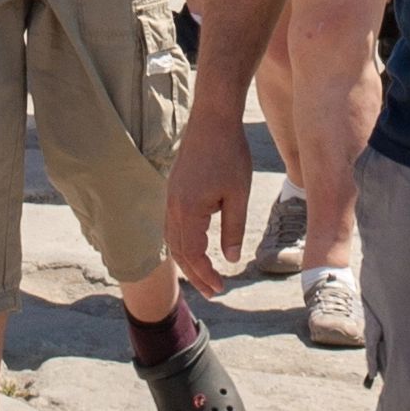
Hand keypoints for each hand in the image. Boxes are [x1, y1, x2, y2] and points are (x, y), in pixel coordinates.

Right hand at [163, 101, 254, 296]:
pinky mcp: (174, 190)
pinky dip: (183, 243)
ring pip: (173, 240)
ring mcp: (170, 198)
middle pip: (179, 252)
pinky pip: (173, 226)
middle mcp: (173, 207)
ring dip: (187, 260)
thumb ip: (233, 229)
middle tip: (214, 291)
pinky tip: (196, 248)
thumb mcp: (239, 195)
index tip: (221, 288)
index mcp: (188, 210)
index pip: (193, 255)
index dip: (206, 275)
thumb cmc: (230, 154)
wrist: (213, 118)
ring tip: (204, 276)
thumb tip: (230, 259)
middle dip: (195, 275)